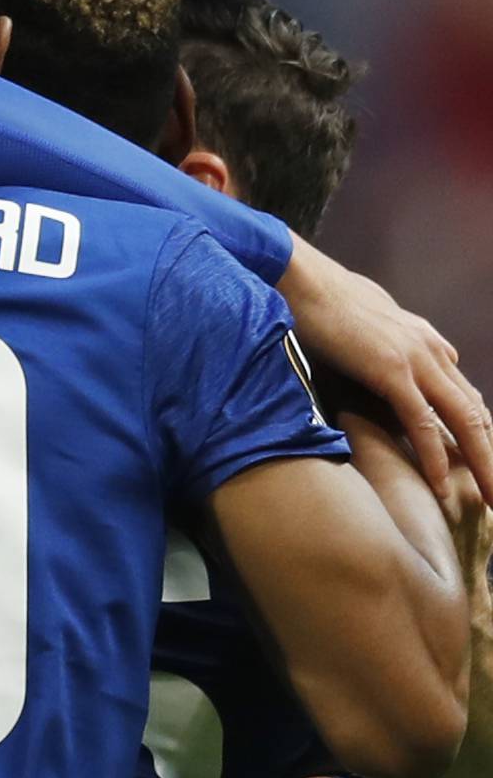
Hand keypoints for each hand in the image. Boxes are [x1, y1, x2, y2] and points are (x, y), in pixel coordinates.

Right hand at [280, 240, 492, 503]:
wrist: (304, 279)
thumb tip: (385, 359)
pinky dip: (435, 457)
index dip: (478, 432)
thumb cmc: (322, 299)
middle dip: (491, 455)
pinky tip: (440, 486)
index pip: (465, 395)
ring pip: (464, 421)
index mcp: (428, 341)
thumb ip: (387, 343)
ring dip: (480, 464)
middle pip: (476, 413)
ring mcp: (416, 361)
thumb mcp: (368, 322)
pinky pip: (422, 423)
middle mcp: (433, 351)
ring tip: (488, 497)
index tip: (480, 462)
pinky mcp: (392, 371)